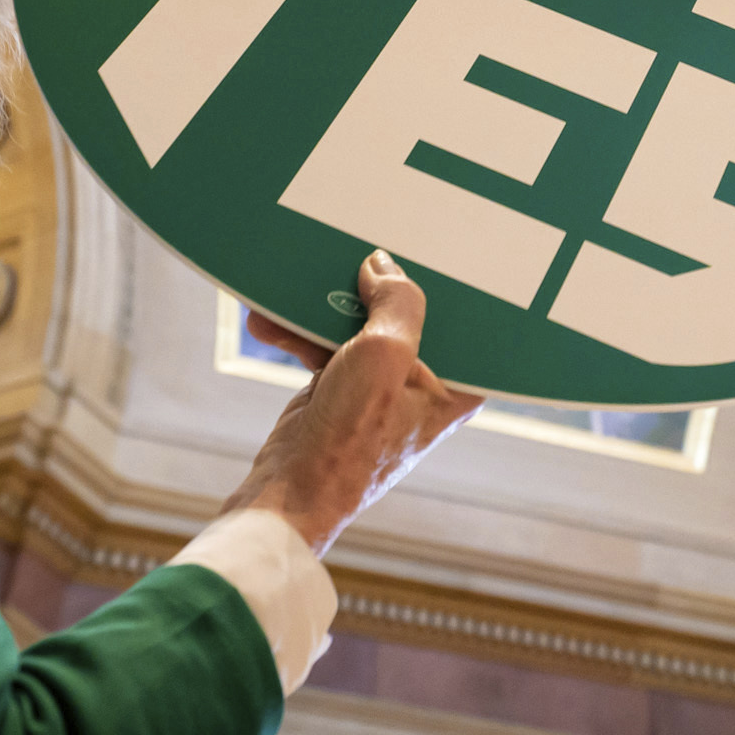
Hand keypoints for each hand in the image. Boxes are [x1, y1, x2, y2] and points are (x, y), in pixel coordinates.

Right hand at [223, 252, 484, 556]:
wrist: (287, 494)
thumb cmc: (349, 441)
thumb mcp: (384, 356)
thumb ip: (396, 302)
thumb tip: (382, 266)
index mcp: (457, 386)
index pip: (466, 320)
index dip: (449, 281)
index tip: (434, 240)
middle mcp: (424, 386)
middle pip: (405, 315)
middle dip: (373, 285)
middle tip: (353, 251)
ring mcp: (379, 389)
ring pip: (358, 325)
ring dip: (320, 308)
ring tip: (292, 289)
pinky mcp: (340, 390)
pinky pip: (324, 344)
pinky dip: (298, 332)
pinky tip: (268, 320)